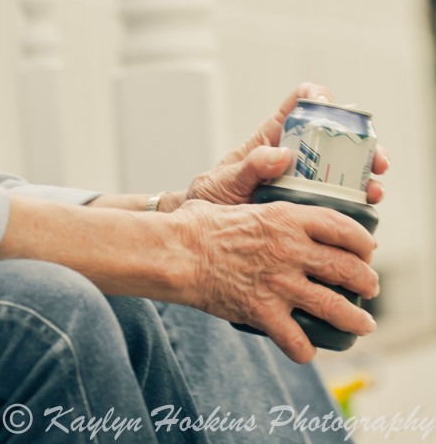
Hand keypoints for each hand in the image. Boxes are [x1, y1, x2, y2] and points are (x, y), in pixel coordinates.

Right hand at [173, 196, 378, 362]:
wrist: (177, 251)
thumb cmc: (201, 223)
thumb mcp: (239, 200)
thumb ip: (266, 208)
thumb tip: (268, 198)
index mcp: (286, 218)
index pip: (341, 227)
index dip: (362, 240)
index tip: (367, 248)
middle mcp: (290, 250)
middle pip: (347, 268)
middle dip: (366, 281)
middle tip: (369, 287)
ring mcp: (279, 283)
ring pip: (334, 307)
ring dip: (355, 319)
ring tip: (363, 324)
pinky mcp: (263, 312)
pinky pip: (297, 340)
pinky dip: (306, 349)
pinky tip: (307, 349)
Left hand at [182, 82, 387, 208]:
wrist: (211, 237)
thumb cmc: (214, 199)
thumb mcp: (226, 181)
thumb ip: (249, 166)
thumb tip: (281, 154)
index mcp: (273, 137)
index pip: (299, 104)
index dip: (317, 96)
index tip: (327, 105)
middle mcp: (297, 156)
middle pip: (337, 138)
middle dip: (362, 144)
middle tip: (375, 161)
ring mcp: (307, 182)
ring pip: (346, 171)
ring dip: (367, 177)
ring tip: (374, 192)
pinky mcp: (312, 207)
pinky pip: (341, 203)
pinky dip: (359, 207)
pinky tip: (367, 216)